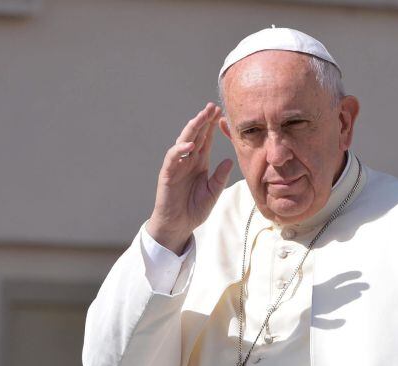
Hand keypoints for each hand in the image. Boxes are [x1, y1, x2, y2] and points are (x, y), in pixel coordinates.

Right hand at [147, 103, 233, 253]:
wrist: (179, 226)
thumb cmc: (194, 209)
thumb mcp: (213, 192)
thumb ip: (220, 177)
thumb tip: (229, 160)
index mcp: (199, 163)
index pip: (206, 140)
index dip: (212, 126)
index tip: (221, 113)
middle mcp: (188, 160)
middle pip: (195, 136)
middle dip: (203, 121)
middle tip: (212, 107)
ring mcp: (177, 166)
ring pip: (183, 142)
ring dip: (192, 129)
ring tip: (201, 117)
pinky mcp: (167, 174)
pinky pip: (173, 158)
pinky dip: (180, 150)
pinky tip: (190, 144)